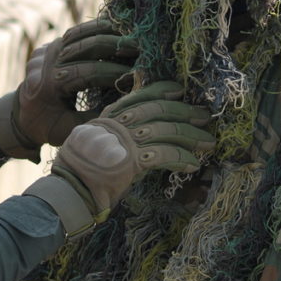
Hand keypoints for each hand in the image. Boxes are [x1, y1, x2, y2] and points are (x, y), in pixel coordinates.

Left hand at [0, 18, 137, 160]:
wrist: (25, 114)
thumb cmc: (52, 127)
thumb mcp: (72, 130)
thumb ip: (97, 117)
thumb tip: (129, 103)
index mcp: (47, 87)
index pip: (85, 73)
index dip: (112, 72)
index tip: (136, 74)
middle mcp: (45, 64)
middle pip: (83, 47)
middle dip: (114, 47)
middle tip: (140, 48)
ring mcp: (47, 50)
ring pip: (79, 34)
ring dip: (107, 32)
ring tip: (133, 35)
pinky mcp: (52, 44)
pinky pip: (76, 31)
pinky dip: (97, 28)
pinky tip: (118, 28)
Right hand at [23, 81, 212, 234]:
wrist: (72, 189)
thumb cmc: (84, 170)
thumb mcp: (99, 143)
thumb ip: (119, 134)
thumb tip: (142, 133)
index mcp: (111, 115)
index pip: (141, 95)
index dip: (163, 90)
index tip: (179, 91)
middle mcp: (119, 123)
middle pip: (159, 109)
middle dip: (185, 112)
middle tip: (204, 116)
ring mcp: (126, 140)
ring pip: (167, 130)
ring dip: (191, 136)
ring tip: (208, 143)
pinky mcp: (134, 160)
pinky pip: (166, 154)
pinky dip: (182, 158)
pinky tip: (193, 164)